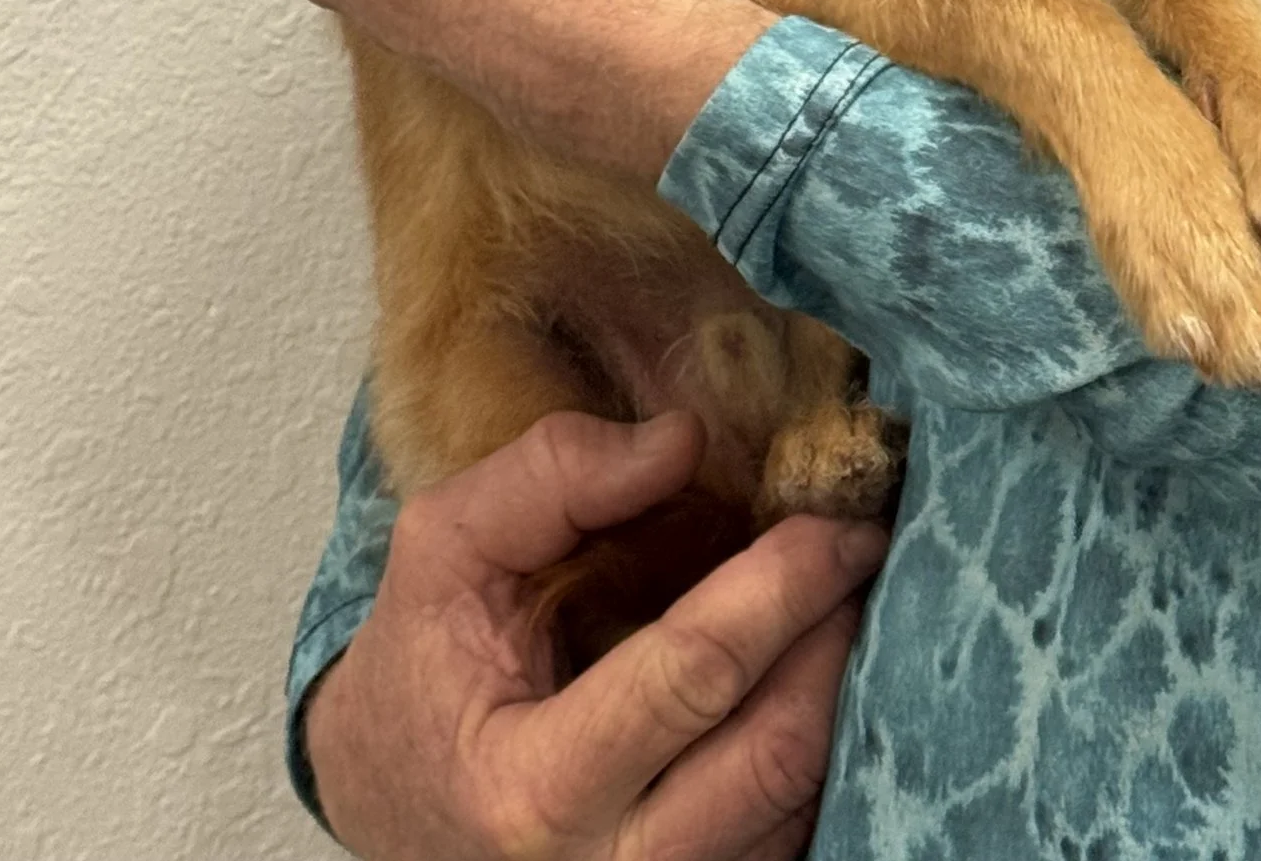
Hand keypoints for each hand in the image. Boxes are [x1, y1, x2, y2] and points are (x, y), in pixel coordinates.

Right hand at [307, 409, 882, 860]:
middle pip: (774, 756)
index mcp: (532, 787)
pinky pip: (793, 835)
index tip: (838, 521)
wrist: (393, 799)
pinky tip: (814, 669)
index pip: (692, 678)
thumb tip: (682, 439)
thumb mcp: (445, 550)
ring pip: (800, 804)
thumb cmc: (424, 669)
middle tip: (866, 548)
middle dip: (835, 637)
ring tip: (847, 598)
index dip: (780, 588)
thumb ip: (550, 476)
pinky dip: (821, 746)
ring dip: (840, 689)